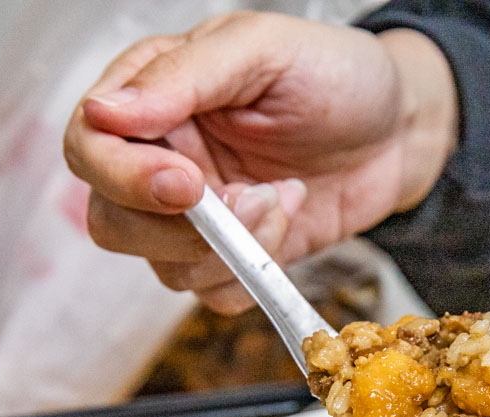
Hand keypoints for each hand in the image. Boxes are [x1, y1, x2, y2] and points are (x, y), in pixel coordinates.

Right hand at [63, 12, 456, 312]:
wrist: (400, 129)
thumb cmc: (336, 74)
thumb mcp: (262, 49)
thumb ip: (182, 76)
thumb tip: (105, 111)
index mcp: (152, 97)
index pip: (89, 147)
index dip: (124, 177)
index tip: (186, 183)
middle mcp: (163, 159)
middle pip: (112, 220)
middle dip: (178, 228)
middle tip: (245, 198)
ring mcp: (197, 216)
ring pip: (165, 268)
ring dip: (231, 247)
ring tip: (282, 196)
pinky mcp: (237, 256)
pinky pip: (214, 295)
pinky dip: (255, 272)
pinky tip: (290, 216)